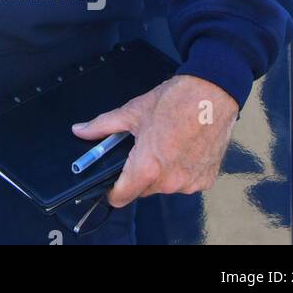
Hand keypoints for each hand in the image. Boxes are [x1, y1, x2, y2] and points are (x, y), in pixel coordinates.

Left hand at [71, 73, 238, 208]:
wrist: (212, 95)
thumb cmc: (175, 102)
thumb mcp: (132, 112)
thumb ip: (102, 126)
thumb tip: (80, 130)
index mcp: (148, 167)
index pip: (121, 197)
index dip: (111, 190)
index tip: (109, 182)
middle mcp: (170, 181)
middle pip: (142, 190)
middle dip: (137, 174)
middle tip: (139, 149)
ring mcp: (190, 183)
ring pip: (164, 186)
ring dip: (159, 172)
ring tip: (163, 145)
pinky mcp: (206, 180)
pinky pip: (185, 182)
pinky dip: (180, 170)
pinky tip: (181, 149)